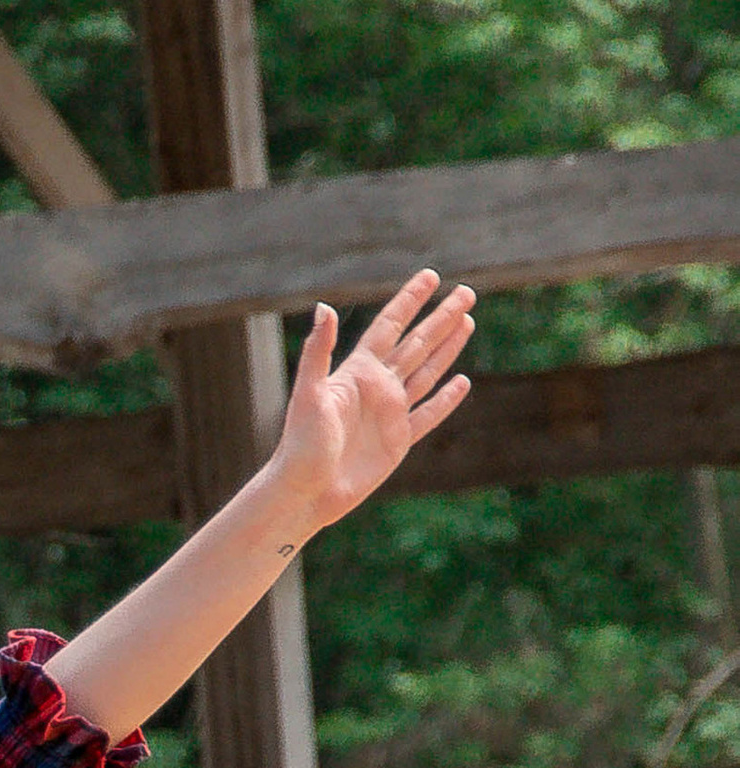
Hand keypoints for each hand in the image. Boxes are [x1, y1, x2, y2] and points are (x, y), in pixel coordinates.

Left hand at [269, 269, 474, 535]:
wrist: (305, 492)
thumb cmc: (300, 444)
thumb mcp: (308, 394)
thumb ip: (318, 351)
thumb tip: (323, 307)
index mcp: (358, 371)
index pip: (390, 326)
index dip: (410, 300)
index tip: (431, 276)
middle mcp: (377, 387)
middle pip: (417, 343)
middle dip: (441, 318)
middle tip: (467, 292)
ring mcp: (389, 414)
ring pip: (427, 372)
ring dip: (447, 348)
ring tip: (468, 323)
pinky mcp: (398, 442)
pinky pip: (427, 415)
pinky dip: (445, 399)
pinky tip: (461, 382)